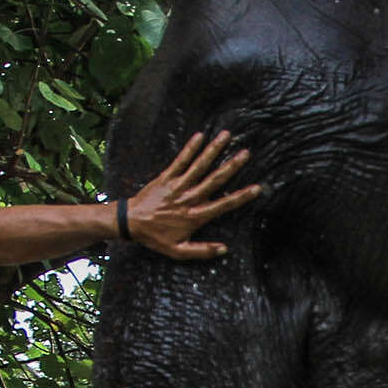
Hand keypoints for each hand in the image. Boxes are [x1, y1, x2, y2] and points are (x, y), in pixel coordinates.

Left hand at [120, 132, 261, 257]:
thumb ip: (202, 251)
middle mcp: (189, 198)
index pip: (223, 204)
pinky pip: (180, 160)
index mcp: (195, 216)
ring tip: (226, 136)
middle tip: (246, 153)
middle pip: (214, 180)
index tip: (257, 188)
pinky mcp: (166, 177)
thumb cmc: (155, 238)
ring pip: (199, 166)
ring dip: (213, 150)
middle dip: (231, 165)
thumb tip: (224, 249)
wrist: (130, 223)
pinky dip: (190, 148)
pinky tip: (199, 136)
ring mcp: (177, 186)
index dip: (241, 196)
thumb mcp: (178, 251)